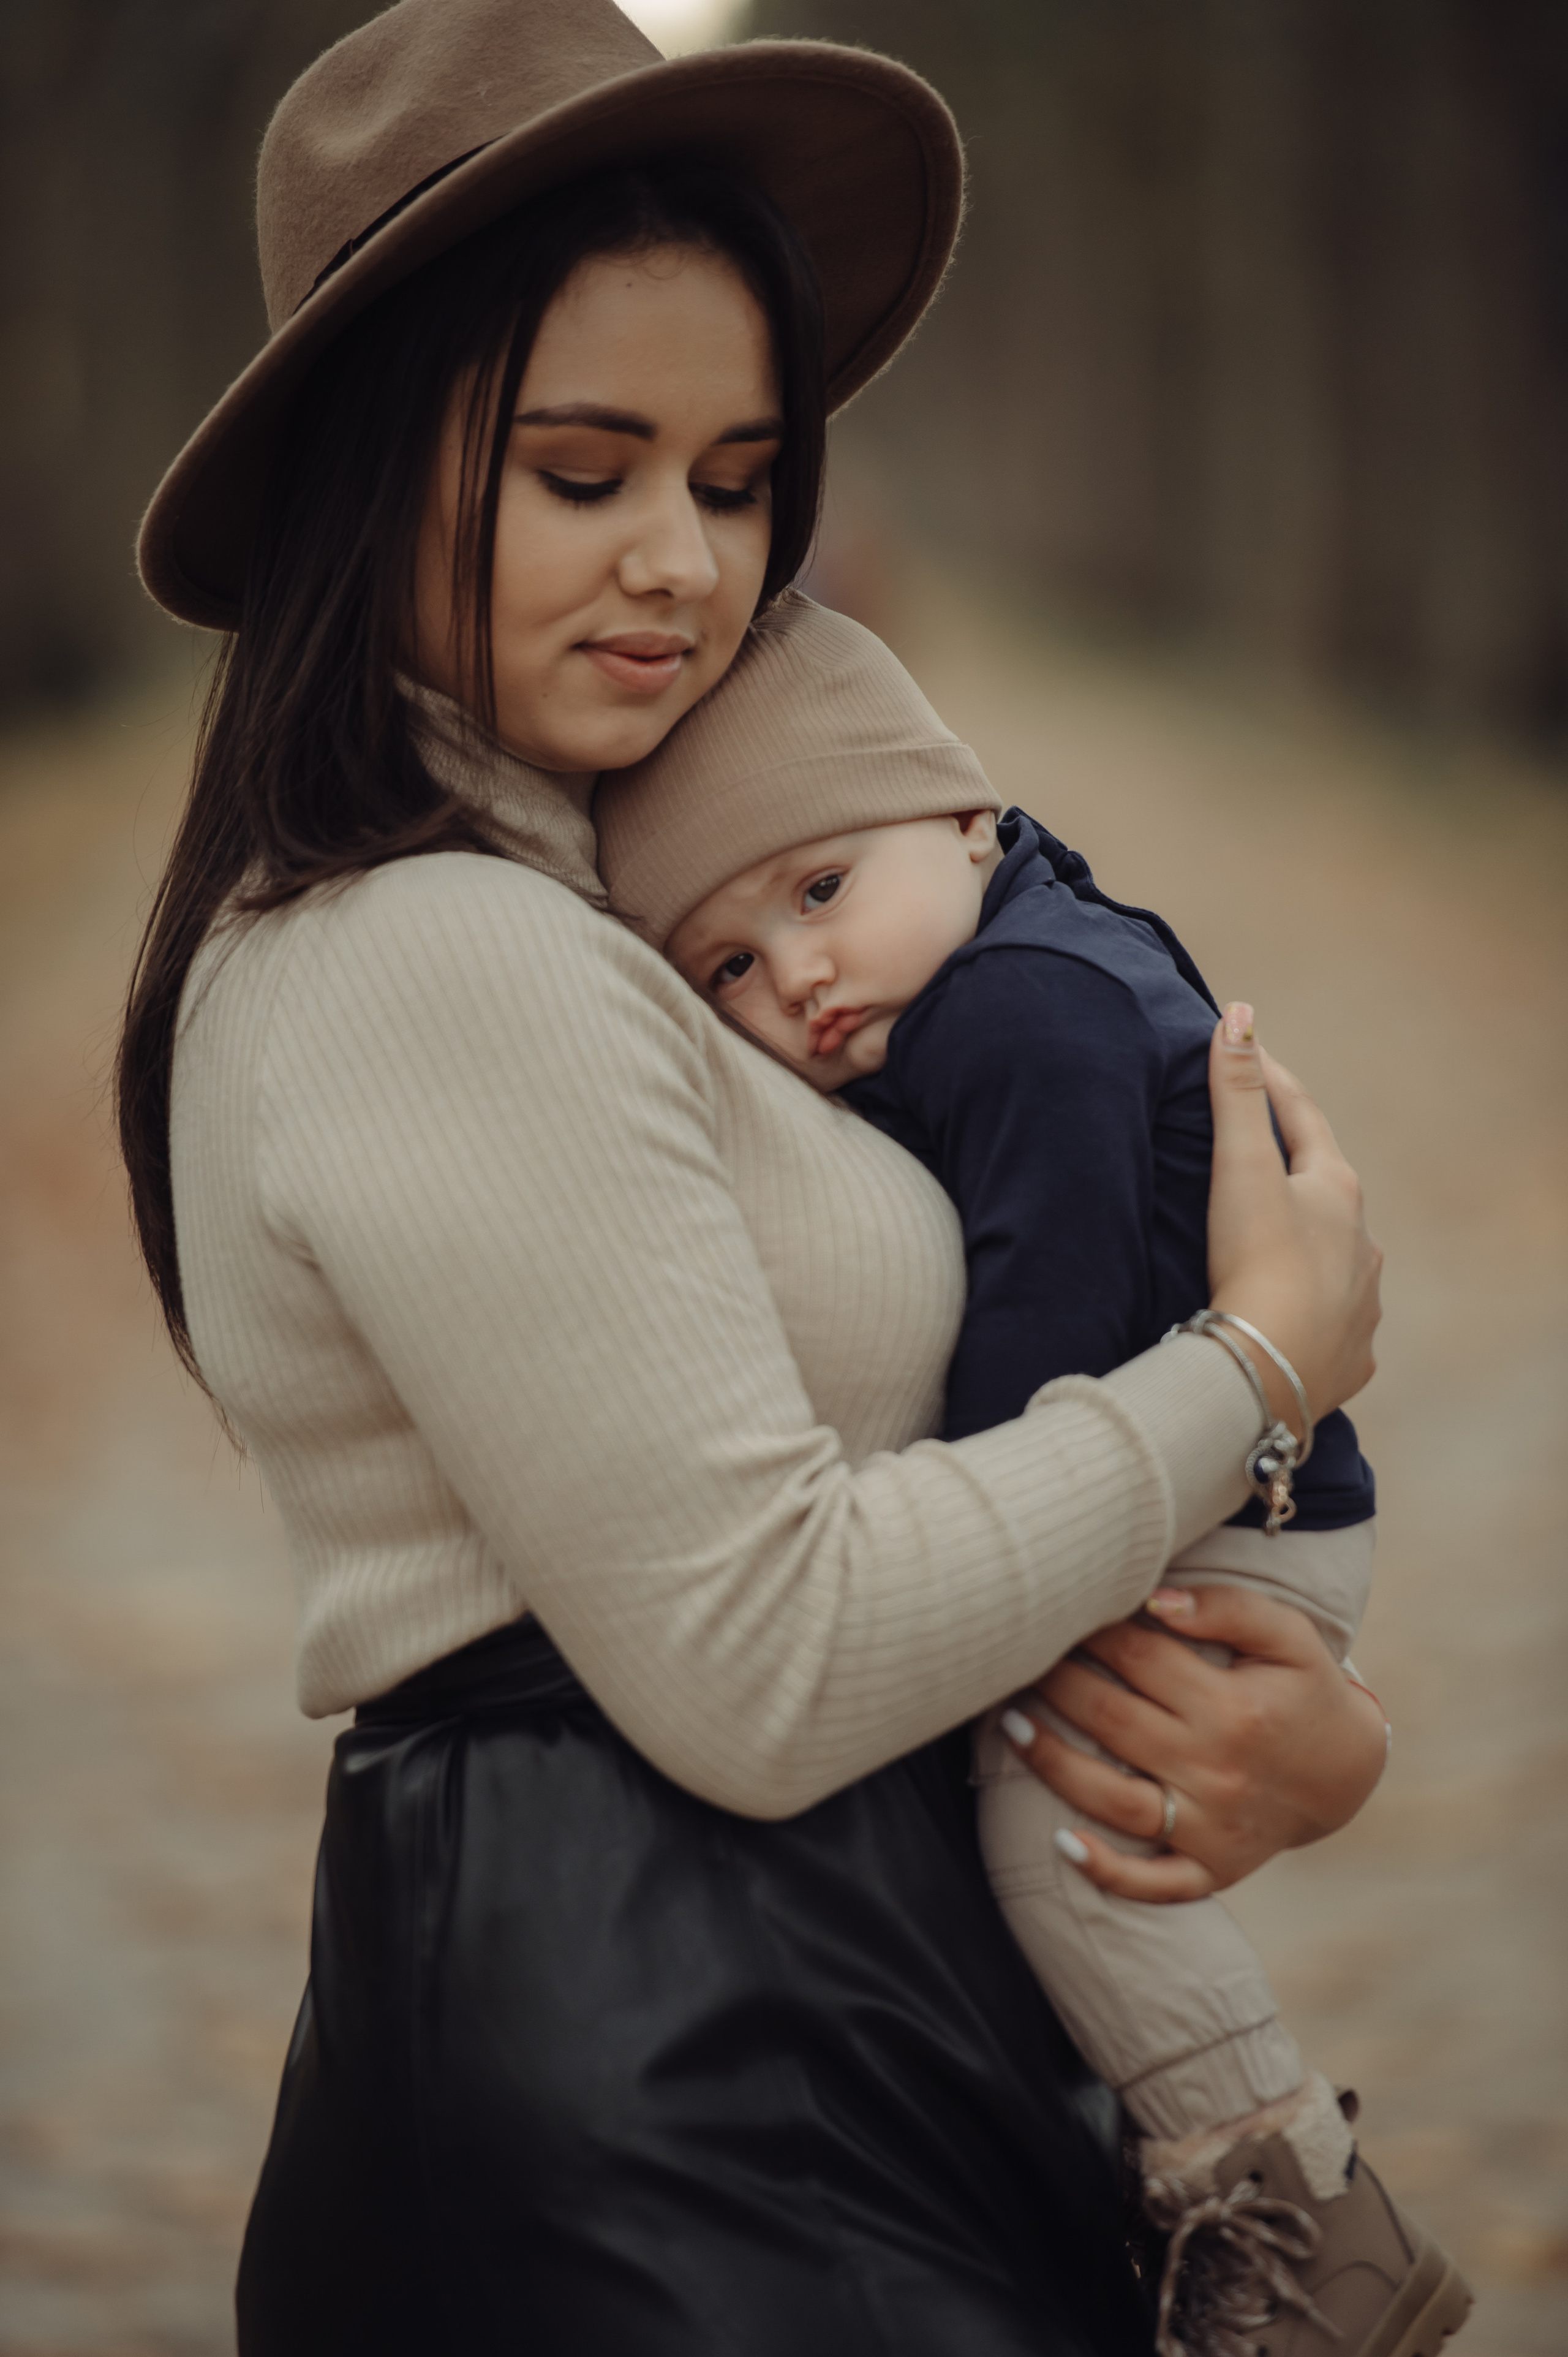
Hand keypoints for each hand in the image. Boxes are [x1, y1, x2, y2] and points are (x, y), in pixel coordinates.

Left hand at [1006, 1585, 1389, 1902]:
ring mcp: (1212, 1828)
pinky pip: (1154, 1882)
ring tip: (1012, 1725)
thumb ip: (1228, 1608)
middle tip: (1015, 1657)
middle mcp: (1219, 1771)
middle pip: (1114, 1722)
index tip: (1060, 1607)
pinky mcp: (1211, 1870)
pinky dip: (1107, 1872)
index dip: (1092, 1630)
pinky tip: (1061, 1846)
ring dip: (1054, 1765)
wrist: (1347, 1772)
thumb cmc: (1304, 1688)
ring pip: (1114, 1801)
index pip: (1140, 1659)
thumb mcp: (1289, 1637)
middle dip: (1057, 1684)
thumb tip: (1154, 1598)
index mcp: (1235, 1708)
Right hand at [1205, 1006, 1381, 1433]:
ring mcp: (1362, 1303)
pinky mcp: (1349, 1357)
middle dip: (1293, 1169)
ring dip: (1309, 1246)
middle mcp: (1362, 1244)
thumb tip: (1239, 1013)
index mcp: (1337, 1191)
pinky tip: (1295, 1319)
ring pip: (1337, 1261)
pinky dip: (1313, 1311)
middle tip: (1258, 1154)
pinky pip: (1333, 1324)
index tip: (1242, 1051)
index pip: (1302, 1118)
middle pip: (1324, 1191)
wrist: (1268, 1370)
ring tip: (1275, 1246)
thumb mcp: (1241, 1168)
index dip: (1269, 1082)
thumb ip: (1237, 1093)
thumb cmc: (1256, 1262)